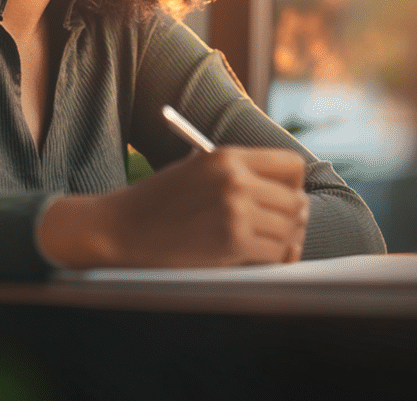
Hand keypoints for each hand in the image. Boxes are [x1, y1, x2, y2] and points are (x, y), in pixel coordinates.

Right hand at [38, 146, 308, 269]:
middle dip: (293, 218)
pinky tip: (259, 258)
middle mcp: (236, 179)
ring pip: (289, 229)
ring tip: (270, 245)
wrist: (121, 230)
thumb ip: (241, 173)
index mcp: (228, 156)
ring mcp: (235, 211)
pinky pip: (275, 254)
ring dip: (284, 241)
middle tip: (283, 228)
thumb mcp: (200, 169)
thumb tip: (288, 191)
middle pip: (295, 200)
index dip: (293, 185)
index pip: (291, 166)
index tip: (287, 197)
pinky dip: (273, 260)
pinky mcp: (231, 243)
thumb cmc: (160, 201)